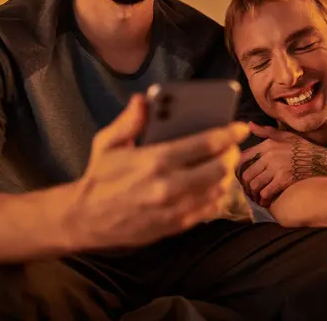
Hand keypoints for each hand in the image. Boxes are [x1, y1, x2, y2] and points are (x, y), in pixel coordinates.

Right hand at [68, 94, 250, 249]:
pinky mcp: (176, 225)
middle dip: (231, 154)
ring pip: (219, 189)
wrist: (85, 220)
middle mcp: (170, 185)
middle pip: (220, 167)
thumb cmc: (99, 177)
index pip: (206, 143)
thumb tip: (144, 99)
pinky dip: (217, 196)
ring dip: (226, 175)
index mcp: (156, 159)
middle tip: (231, 148)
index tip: (240, 127)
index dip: (229, 133)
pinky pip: (209, 210)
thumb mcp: (107, 143)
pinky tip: (213, 187)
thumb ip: (129, 121)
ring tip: (223, 165)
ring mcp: (175, 208)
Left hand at [238, 122, 326, 205]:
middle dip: (245, 186)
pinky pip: (266, 192)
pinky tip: (266, 201)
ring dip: (253, 194)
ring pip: (254, 185)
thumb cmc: (304, 148)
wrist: (324, 160)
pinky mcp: (284, 179)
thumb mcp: (286, 135)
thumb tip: (249, 125)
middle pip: (246, 174)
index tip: (242, 179)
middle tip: (249, 192)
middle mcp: (270, 155)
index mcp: (267, 144)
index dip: (239, 172)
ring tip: (257, 197)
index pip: (243, 159)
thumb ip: (266, 131)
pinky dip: (263, 199)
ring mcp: (277, 167)